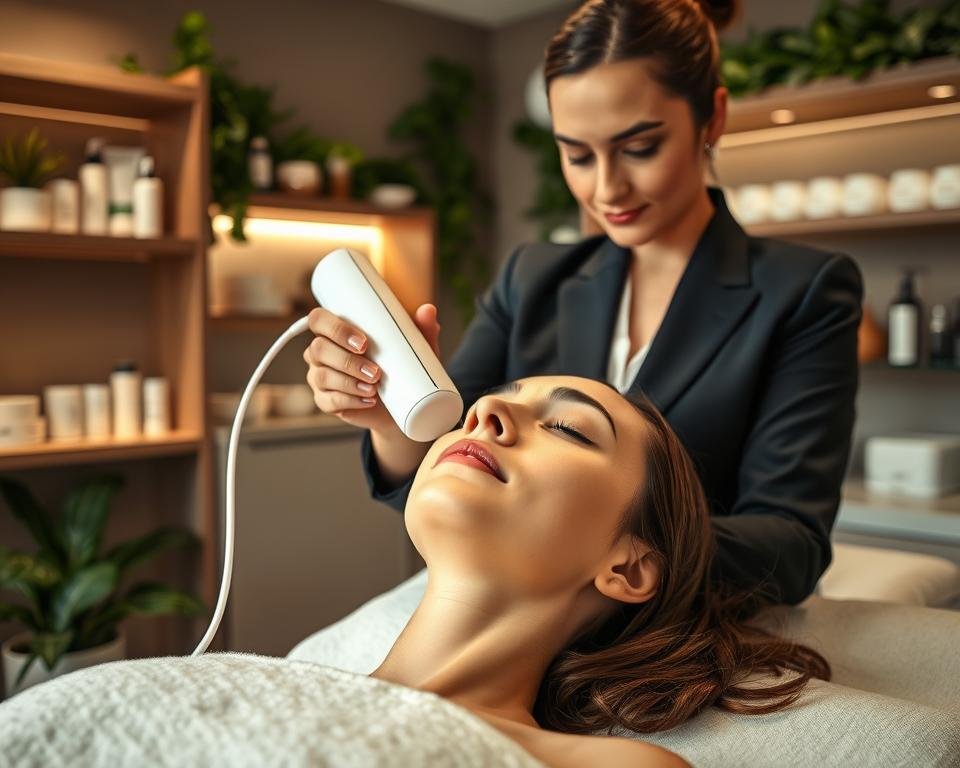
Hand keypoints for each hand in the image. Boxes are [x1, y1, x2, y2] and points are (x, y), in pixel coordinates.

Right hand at [303, 303, 440, 435]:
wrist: (402, 404)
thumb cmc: (401, 365)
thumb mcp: (414, 347)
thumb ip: (421, 327)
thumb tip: (428, 309)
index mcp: (335, 330)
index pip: (319, 320)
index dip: (335, 328)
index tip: (364, 342)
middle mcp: (321, 352)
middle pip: (317, 349)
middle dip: (346, 360)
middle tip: (376, 371)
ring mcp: (320, 377)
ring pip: (322, 377)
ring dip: (348, 382)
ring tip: (374, 388)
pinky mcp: (325, 401)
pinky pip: (327, 401)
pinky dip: (349, 400)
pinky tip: (367, 400)